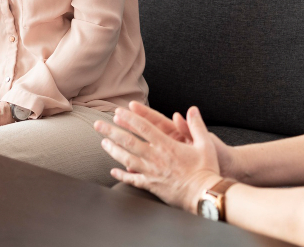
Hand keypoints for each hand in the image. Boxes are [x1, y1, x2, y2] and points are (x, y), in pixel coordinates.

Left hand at [94, 102, 222, 212]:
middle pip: (128, 142)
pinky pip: (133, 180)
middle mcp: (156, 157)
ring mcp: (151, 172)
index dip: (129, 118)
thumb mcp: (205, 144)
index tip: (117, 111)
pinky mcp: (152, 185)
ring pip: (126, 159)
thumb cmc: (206, 169)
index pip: (144, 127)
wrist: (203, 195)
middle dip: (111, 132)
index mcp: (167, 145)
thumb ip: (197, 125)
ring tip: (102, 143)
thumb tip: (192, 109)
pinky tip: (113, 171)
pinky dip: (122, 175)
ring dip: (113, 150)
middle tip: (98, 125)